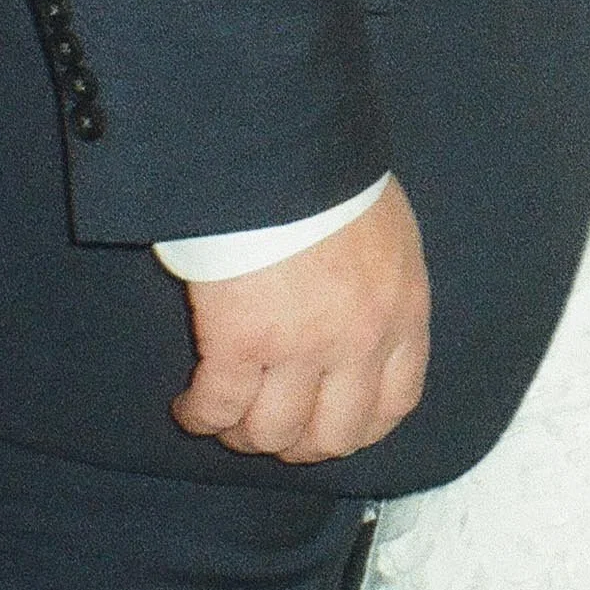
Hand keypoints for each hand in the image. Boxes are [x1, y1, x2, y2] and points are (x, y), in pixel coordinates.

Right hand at [173, 180, 430, 460]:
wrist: (281, 145)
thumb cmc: (330, 172)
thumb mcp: (386, 229)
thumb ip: (382, 283)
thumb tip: (366, 312)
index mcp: (402, 311)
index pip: (394, 403)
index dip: (358, 429)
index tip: (330, 428)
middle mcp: (359, 340)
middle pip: (332, 435)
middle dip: (297, 444)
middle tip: (270, 430)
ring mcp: (300, 346)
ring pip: (272, 432)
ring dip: (244, 435)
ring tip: (224, 419)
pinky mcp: (238, 341)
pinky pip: (217, 407)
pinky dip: (199, 416)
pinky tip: (188, 407)